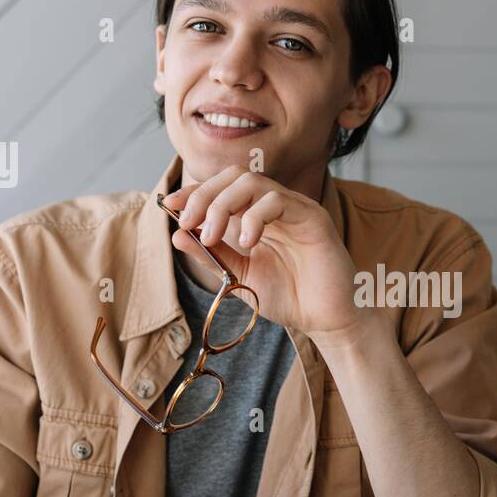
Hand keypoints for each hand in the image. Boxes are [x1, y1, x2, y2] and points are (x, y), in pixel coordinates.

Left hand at [161, 165, 371, 342]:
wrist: (326, 320)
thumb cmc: (291, 298)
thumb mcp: (240, 277)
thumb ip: (212, 256)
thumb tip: (177, 235)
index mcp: (258, 217)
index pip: (223, 187)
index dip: (194, 192)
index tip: (171, 207)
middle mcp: (276, 207)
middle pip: (234, 176)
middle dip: (204, 195)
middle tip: (189, 223)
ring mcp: (295, 209)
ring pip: (253, 182)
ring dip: (222, 205)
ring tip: (213, 236)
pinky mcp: (313, 217)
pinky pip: (278, 200)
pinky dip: (254, 217)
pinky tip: (247, 242)